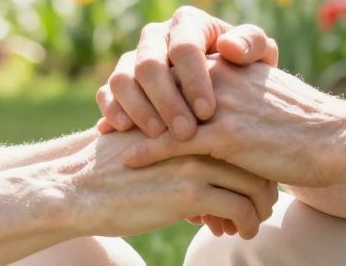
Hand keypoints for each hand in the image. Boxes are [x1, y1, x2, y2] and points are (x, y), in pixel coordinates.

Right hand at [58, 128, 278, 239]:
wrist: (79, 186)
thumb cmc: (113, 169)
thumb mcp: (154, 148)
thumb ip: (185, 153)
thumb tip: (212, 189)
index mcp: (192, 113)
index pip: (243, 130)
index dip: (256, 157)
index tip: (259, 177)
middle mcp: (199, 130)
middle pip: (256, 156)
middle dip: (267, 184)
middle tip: (266, 203)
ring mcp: (197, 159)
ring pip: (256, 184)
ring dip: (262, 207)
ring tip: (256, 221)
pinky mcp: (191, 192)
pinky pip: (241, 210)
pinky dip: (248, 224)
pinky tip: (241, 232)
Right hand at [97, 6, 278, 139]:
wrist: (226, 92)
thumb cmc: (245, 72)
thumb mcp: (259, 57)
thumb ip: (253, 45)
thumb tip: (228, 46)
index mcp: (189, 23)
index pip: (184, 46)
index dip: (193, 79)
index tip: (209, 112)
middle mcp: (156, 35)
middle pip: (149, 62)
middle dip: (166, 99)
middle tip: (185, 132)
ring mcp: (133, 58)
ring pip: (122, 77)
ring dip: (138, 108)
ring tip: (159, 136)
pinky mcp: (118, 83)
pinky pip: (107, 93)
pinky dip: (112, 111)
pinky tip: (126, 132)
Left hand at [119, 59, 345, 189]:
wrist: (335, 139)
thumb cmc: (303, 122)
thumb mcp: (264, 90)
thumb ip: (236, 85)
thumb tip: (219, 93)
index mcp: (229, 61)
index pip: (175, 61)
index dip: (147, 78)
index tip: (125, 93)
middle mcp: (221, 74)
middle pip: (160, 79)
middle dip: (132, 98)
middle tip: (110, 117)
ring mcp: (221, 103)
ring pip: (161, 108)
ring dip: (133, 123)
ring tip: (112, 136)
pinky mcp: (226, 134)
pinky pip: (175, 141)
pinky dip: (149, 150)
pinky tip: (130, 159)